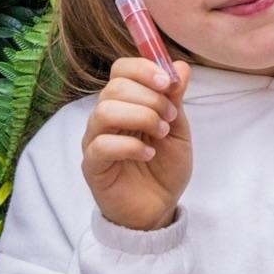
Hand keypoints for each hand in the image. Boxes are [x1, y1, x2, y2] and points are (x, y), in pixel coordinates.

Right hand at [80, 58, 193, 232]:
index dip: (144, 69)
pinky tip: (148, 154)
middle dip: (150, 98)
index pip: (121, 70)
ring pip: (104, 112)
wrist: (159, 206)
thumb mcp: (177, 128)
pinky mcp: (92, 166)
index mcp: (125, 103)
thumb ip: (175, 98)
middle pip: (114, 88)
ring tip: (161, 133)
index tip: (168, 82)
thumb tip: (180, 66)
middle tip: (170, 117)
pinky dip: (131, 146)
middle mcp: (105, 118)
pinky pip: (102, 145)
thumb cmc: (165, 166)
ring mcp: (94, 141)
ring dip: (141, 117)